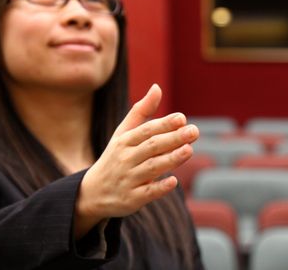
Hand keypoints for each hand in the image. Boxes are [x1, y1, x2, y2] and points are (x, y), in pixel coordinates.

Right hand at [74, 84, 198, 236]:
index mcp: (125, 141)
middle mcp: (125, 159)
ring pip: (151, 168)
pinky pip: (147, 193)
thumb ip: (142, 111)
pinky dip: (160, 187)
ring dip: (171, 159)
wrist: (93, 192)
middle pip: (151, 147)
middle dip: (173, 139)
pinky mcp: (131, 199)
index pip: (146, 130)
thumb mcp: (124, 133)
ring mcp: (128, 179)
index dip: (164, 124)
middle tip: (194, 132)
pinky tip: (174, 181)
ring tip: (189, 150)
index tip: (182, 118)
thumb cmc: (116, 156)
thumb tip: (157, 87)